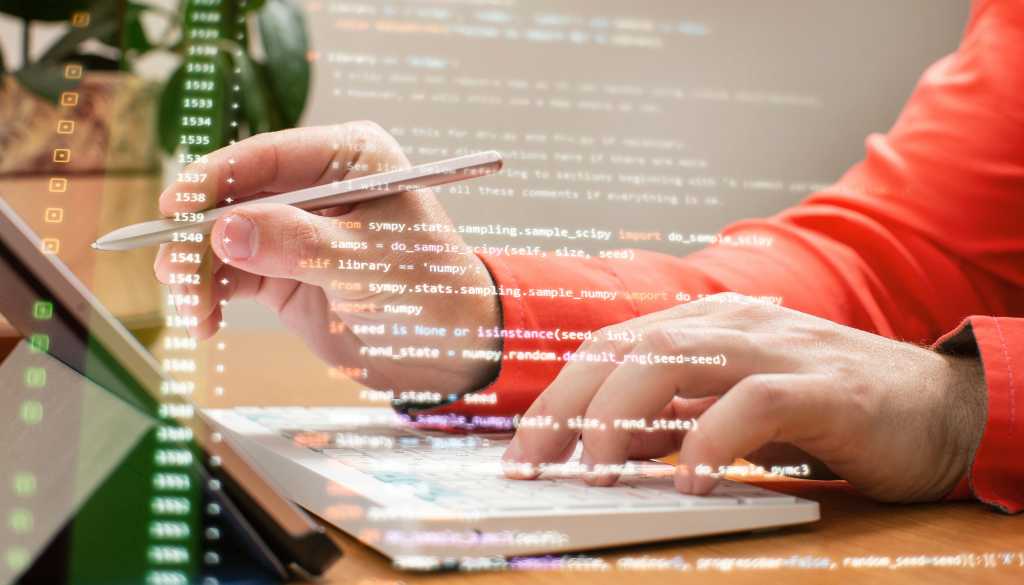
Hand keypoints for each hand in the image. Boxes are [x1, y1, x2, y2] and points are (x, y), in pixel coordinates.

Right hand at [154, 122, 500, 395]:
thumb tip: (224, 229)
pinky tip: (204, 322)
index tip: (173, 209)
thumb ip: (297, 245)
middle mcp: (318, 185)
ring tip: (194, 313)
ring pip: (225, 237)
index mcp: (351, 159)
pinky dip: (211, 294)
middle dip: (199, 237)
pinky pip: (232, 272)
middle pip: (236, 196)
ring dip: (199, 272)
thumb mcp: (366, 265)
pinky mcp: (284, 268)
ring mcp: (297, 227)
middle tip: (174, 276)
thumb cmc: (428, 293)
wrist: (448, 352)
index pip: (268, 155)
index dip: (215, 179)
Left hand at [502, 293, 986, 501]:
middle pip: (625, 349)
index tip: (521, 455)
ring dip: (620, 416)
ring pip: (674, 359)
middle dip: (567, 407)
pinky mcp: (824, 386)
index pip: (608, 350)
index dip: (556, 398)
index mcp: (701, 326)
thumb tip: (600, 448)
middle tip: (531, 467)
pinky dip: (711, 439)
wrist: (931, 404)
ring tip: (590, 471)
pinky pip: (753, 402)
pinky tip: (689, 482)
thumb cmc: (822, 408)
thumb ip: (673, 417)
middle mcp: (730, 326)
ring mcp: (776, 349)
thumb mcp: (730, 406)